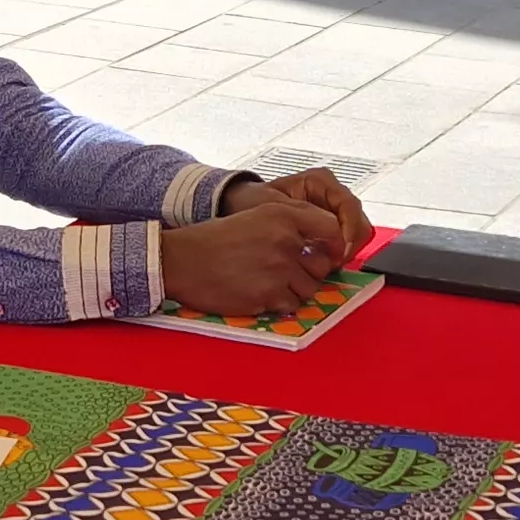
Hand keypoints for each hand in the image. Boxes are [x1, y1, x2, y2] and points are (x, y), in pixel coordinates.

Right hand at [158, 200, 340, 319]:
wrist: (183, 260)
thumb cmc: (216, 239)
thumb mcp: (257, 215)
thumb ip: (293, 222)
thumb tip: (324, 240)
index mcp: (283, 215)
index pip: (332, 229)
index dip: (336, 245)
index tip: (329, 252)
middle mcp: (285, 240)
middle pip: (323, 266)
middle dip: (310, 272)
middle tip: (288, 271)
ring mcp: (277, 269)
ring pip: (310, 289)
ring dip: (295, 289)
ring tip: (270, 281)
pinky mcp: (267, 295)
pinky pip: (291, 305)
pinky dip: (280, 303)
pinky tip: (261, 292)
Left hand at [222, 168, 373, 266]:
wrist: (243, 207)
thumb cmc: (254, 202)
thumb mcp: (273, 208)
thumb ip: (301, 219)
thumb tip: (326, 238)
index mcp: (320, 181)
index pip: (349, 206)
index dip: (349, 231)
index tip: (341, 252)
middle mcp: (332, 194)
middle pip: (359, 222)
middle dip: (349, 245)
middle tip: (333, 263)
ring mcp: (334, 211)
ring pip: (357, 234)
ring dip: (345, 252)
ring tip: (326, 264)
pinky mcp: (332, 227)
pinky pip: (347, 243)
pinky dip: (339, 255)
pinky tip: (324, 263)